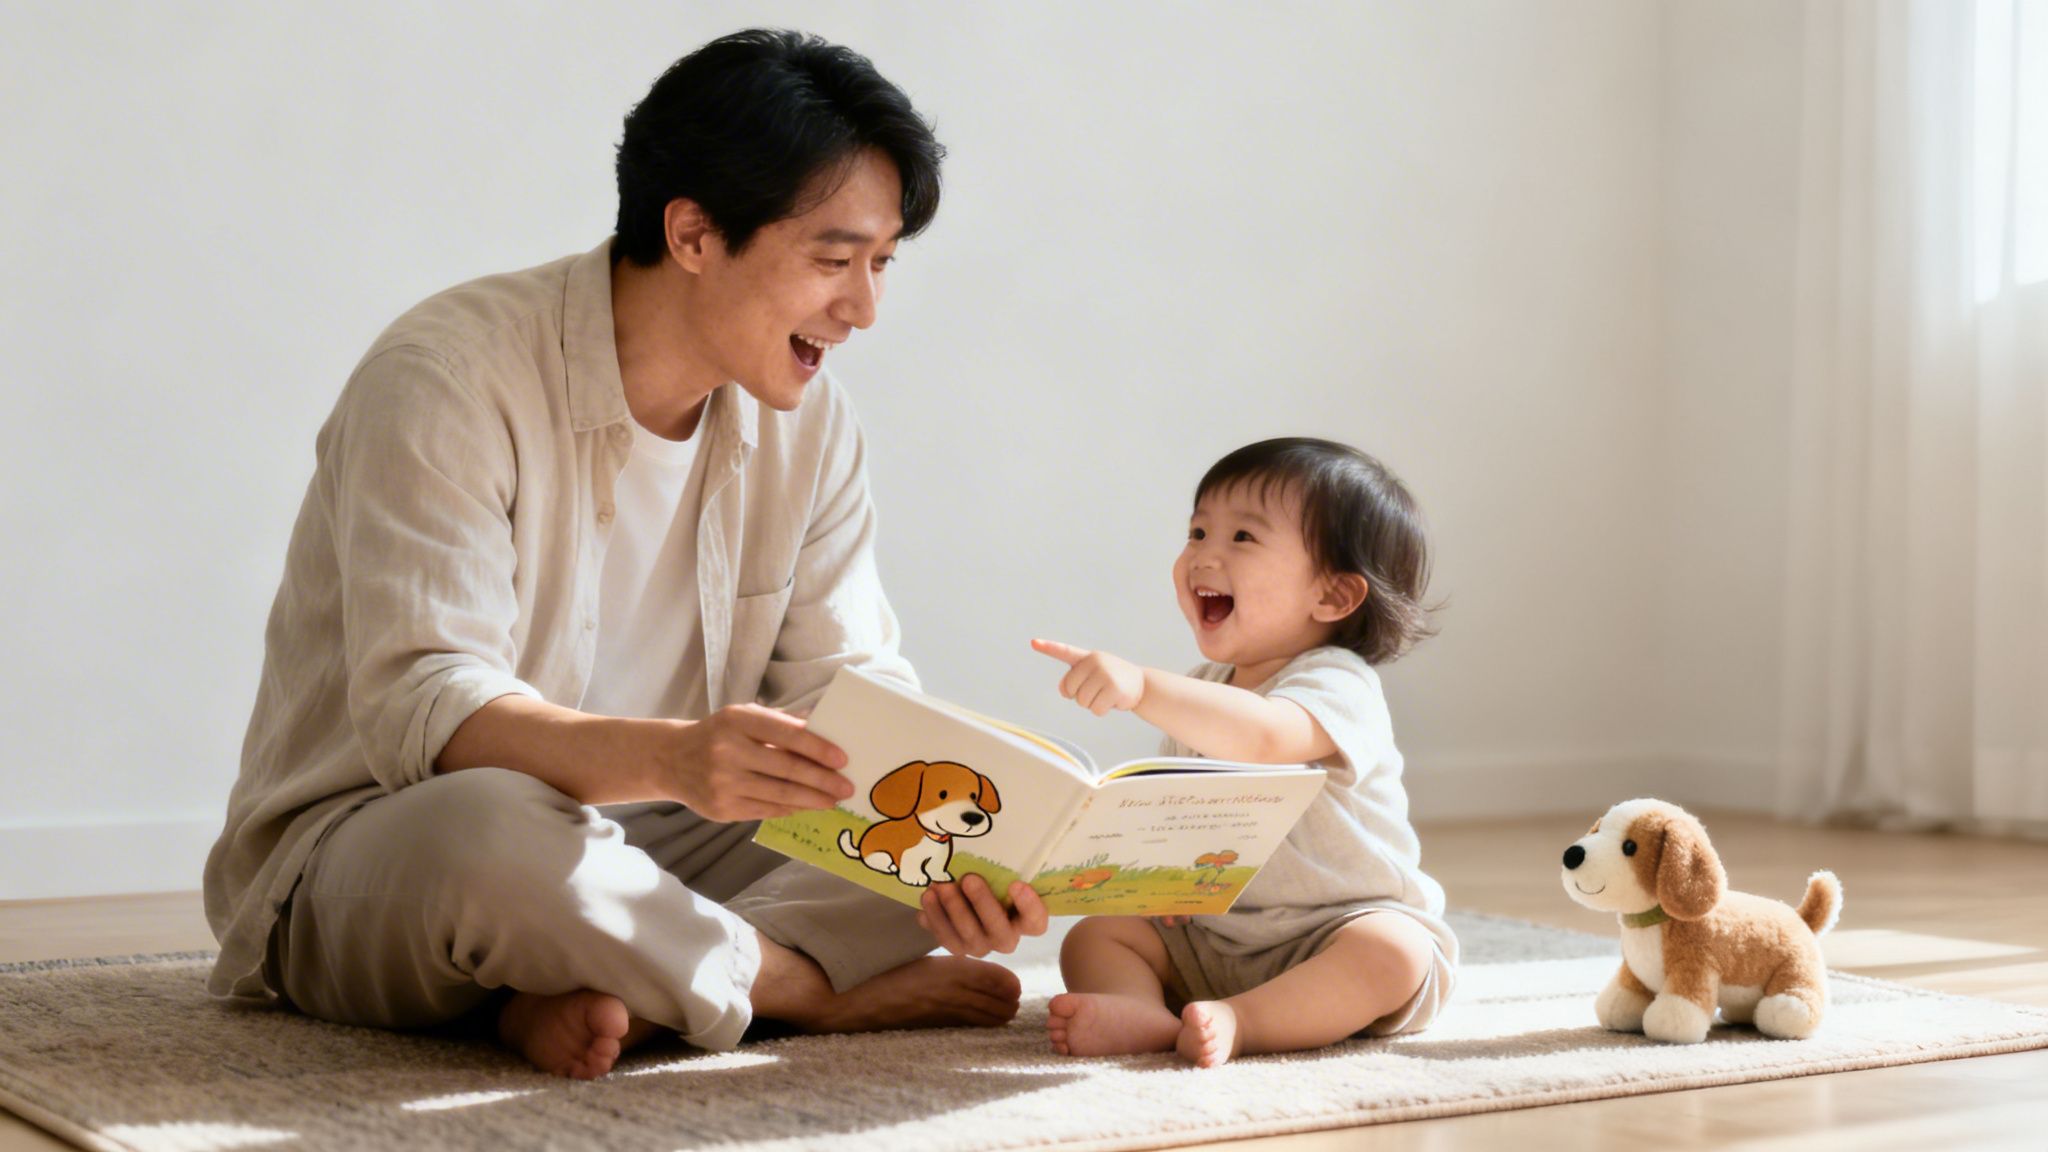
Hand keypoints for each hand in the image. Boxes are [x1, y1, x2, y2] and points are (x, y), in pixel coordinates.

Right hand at [660, 703, 851, 821]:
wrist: (672, 760)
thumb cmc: (719, 734)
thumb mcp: (744, 717)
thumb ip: (781, 722)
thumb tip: (826, 728)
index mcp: (737, 721)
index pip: (786, 734)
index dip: (817, 747)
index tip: (842, 759)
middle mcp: (727, 751)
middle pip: (786, 769)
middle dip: (822, 780)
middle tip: (847, 787)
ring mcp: (723, 783)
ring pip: (779, 794)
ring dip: (813, 799)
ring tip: (833, 800)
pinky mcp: (721, 809)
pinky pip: (766, 810)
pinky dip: (791, 808)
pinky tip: (807, 806)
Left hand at [918, 875, 1049, 956]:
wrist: (967, 899)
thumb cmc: (994, 882)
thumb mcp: (1003, 874)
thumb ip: (1004, 866)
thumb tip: (989, 833)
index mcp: (1026, 921)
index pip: (1036, 922)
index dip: (1029, 906)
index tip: (1017, 883)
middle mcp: (1006, 939)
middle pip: (1000, 932)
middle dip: (982, 904)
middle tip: (969, 879)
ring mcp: (981, 946)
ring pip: (969, 938)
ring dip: (952, 911)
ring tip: (939, 886)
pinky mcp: (958, 947)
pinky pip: (945, 938)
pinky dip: (935, 919)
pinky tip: (927, 900)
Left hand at [1032, 638, 1145, 715]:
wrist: (1141, 684)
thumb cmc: (1111, 680)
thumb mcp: (1093, 674)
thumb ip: (1075, 679)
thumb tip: (1064, 690)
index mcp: (1087, 657)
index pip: (1064, 651)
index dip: (1048, 647)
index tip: (1033, 642)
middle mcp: (1095, 662)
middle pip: (1070, 689)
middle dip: (1080, 696)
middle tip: (1097, 690)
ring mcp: (1105, 674)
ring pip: (1082, 701)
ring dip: (1093, 704)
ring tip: (1107, 694)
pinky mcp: (1114, 688)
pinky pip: (1096, 709)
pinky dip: (1102, 710)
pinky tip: (1114, 700)